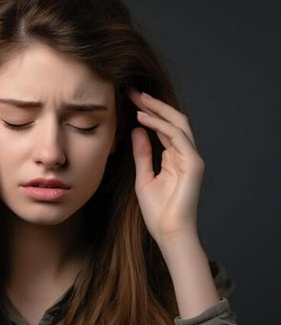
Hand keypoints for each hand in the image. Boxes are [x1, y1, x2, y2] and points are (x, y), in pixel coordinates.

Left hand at [129, 88, 204, 242]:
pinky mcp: (194, 164)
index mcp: (174, 157)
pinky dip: (161, 125)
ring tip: (136, 99)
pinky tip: (144, 118)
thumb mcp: (144, 177)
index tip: (129, 100)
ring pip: (178, 123)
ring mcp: (192, 158)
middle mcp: (185, 154)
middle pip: (172, 120)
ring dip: (157, 109)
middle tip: (133, 92)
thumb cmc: (157, 210)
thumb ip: (142, 154)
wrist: (169, 233)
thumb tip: (137, 130)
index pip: (163, 128)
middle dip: (153, 104)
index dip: (148, 112)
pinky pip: (179, 137)